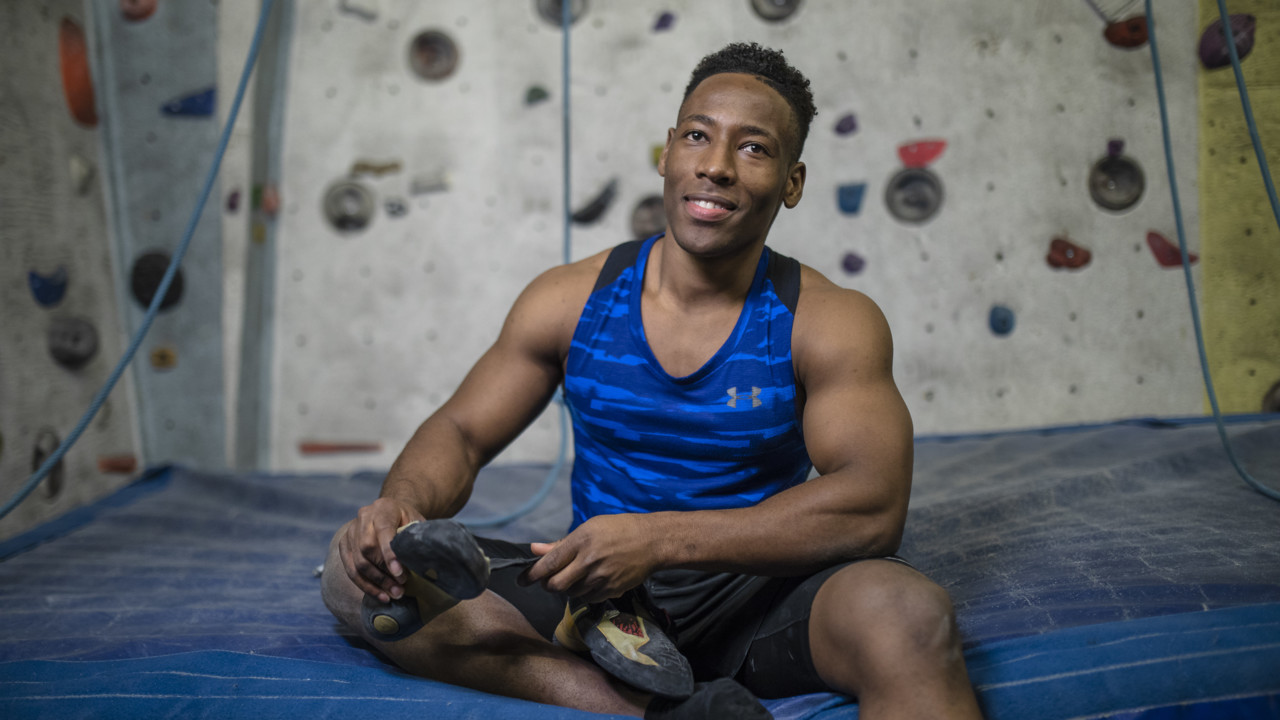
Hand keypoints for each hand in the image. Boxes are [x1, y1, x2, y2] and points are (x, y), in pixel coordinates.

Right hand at [338, 497, 424, 602]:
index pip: (383, 531)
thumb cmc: (408, 520)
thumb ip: (416, 538)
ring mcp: (351, 531)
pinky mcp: (344, 544)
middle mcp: (364, 517)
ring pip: (357, 562)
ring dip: (376, 583)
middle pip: (367, 548)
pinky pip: (350, 569)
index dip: (390, 554)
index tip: (400, 573)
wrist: (391, 512)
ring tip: (393, 595)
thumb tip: (422, 562)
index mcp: (384, 508)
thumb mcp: (417, 522)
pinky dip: (365, 585)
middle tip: (400, 588)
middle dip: (384, 573)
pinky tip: (380, 595)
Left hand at [522, 513, 660, 602]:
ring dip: (566, 588)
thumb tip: (534, 549)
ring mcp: (601, 578)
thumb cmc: (619, 529)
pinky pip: (587, 598)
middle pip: (555, 585)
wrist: (652, 542)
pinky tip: (589, 581)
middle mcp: (589, 561)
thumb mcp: (589, 528)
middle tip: (548, 580)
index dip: (531, 574)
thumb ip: (561, 543)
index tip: (521, 581)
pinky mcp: (611, 590)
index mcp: (581, 541)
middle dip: (547, 585)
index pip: (549, 563)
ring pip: (570, 593)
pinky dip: (582, 593)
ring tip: (574, 575)